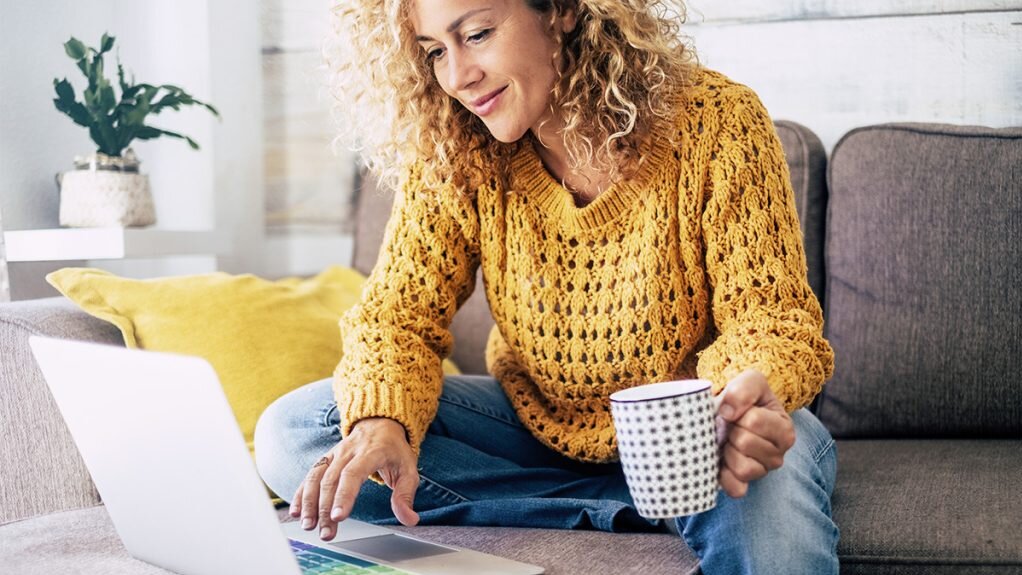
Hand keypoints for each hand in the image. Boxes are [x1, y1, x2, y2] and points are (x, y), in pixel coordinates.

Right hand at [290, 417, 419, 540]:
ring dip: (309, 502)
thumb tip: (409, 519)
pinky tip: (296, 511)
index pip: (353, 474)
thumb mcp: (408, 469)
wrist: (380, 423)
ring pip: (317, 477)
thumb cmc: (394, 450)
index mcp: (371, 452)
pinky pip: (310, 474)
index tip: (338, 517)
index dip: (344, 495)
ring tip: (308, 525)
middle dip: (325, 508)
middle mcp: (349, 451)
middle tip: (326, 533)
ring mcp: (334, 453)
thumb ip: (405, 495)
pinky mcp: (326, 458)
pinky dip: (301, 493)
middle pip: (332, 480)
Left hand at [715, 369, 795, 497]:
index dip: (738, 412)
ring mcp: (762, 472)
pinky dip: (724, 476)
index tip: (738, 411)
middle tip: (731, 427)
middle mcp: (779, 454)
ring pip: (743, 468)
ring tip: (728, 441)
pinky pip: (736, 489)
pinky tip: (722, 460)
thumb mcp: (750, 381)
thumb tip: (727, 412)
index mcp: (784, 429)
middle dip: (731, 431)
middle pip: (745, 443)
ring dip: (728, 451)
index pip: (754, 421)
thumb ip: (744, 389)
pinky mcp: (745, 485)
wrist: (729, 413)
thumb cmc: (744, 398)